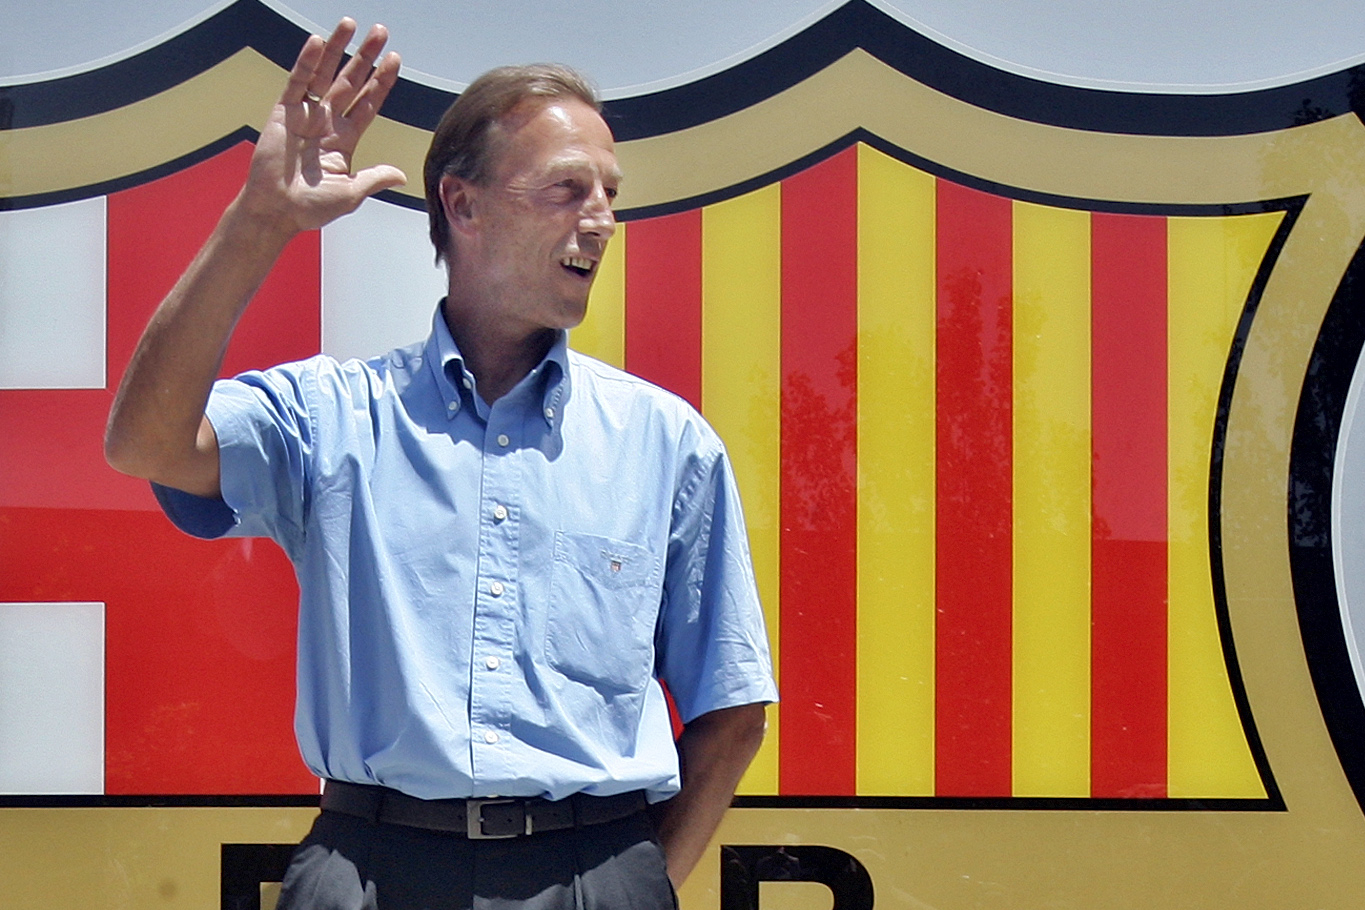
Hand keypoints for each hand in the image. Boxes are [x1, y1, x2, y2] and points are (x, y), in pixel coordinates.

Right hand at [238, 19, 406, 236]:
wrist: (275, 211)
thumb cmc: (310, 207)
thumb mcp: (350, 193)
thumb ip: (374, 178)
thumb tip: (401, 176)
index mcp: (344, 139)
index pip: (367, 103)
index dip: (381, 82)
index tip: (394, 60)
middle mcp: (327, 122)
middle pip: (351, 81)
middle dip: (365, 57)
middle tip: (380, 32)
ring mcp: (305, 115)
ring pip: (325, 74)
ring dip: (337, 49)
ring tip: (350, 24)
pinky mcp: (283, 112)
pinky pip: (297, 82)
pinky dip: (307, 62)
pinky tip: (318, 42)